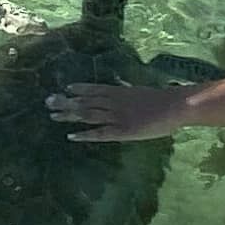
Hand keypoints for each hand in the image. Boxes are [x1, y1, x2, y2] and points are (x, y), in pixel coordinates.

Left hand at [50, 79, 195, 143]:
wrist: (175, 105)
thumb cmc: (163, 99)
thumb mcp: (141, 92)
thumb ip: (128, 92)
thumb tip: (122, 88)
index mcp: (120, 91)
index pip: (95, 89)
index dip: (79, 89)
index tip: (65, 88)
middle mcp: (114, 102)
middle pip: (86, 101)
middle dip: (66, 101)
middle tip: (48, 101)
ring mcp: (117, 116)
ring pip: (88, 115)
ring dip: (70, 115)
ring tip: (53, 116)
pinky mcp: (122, 131)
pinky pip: (100, 133)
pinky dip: (85, 134)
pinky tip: (71, 136)